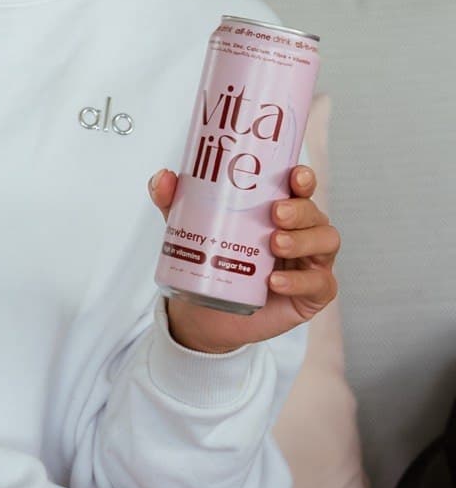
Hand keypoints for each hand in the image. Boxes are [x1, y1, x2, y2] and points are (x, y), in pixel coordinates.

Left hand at [148, 164, 339, 352]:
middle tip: (274, 214)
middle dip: (299, 210)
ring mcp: (309, 262)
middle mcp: (300, 231)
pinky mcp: (311, 294)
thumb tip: (163, 178)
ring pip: (326, 241)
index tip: (295, 175)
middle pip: (315, 212)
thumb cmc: (210, 260)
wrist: (205, 312)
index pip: (300, 187)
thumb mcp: (190, 226)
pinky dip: (299, 281)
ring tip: (274, 244)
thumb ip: (175, 201)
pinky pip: (320, 283)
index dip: (303, 178)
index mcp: (279, 208)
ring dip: (302, 240)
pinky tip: (275, 281)